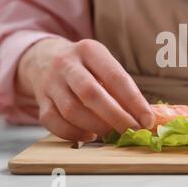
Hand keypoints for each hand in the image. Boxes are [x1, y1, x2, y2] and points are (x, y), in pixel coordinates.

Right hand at [16, 38, 153, 141]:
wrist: (44, 58)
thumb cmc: (86, 67)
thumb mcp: (104, 65)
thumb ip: (121, 88)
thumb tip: (145, 116)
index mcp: (90, 50)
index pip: (116, 77)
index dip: (134, 101)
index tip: (147, 120)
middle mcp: (67, 64)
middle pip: (91, 94)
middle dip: (115, 116)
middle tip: (131, 131)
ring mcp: (51, 82)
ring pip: (71, 110)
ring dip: (95, 126)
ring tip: (111, 133)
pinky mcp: (40, 100)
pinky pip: (53, 121)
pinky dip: (73, 133)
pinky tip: (88, 136)